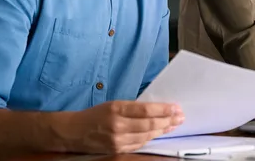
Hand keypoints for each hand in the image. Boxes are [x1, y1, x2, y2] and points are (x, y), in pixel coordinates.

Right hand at [61, 101, 183, 152]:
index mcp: (116, 109)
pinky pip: (139, 144)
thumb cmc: (95, 115)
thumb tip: (156, 109)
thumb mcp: (113, 104)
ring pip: (146, 136)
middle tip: (180, 117)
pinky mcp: (117, 150)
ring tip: (173, 125)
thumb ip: (133, 107)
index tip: (176, 108)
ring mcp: (117, 140)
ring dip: (162, 130)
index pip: (145, 110)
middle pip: (149, 124)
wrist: (73, 132)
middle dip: (168, 120)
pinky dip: (150, 138)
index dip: (163, 110)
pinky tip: (159, 133)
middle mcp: (117, 125)